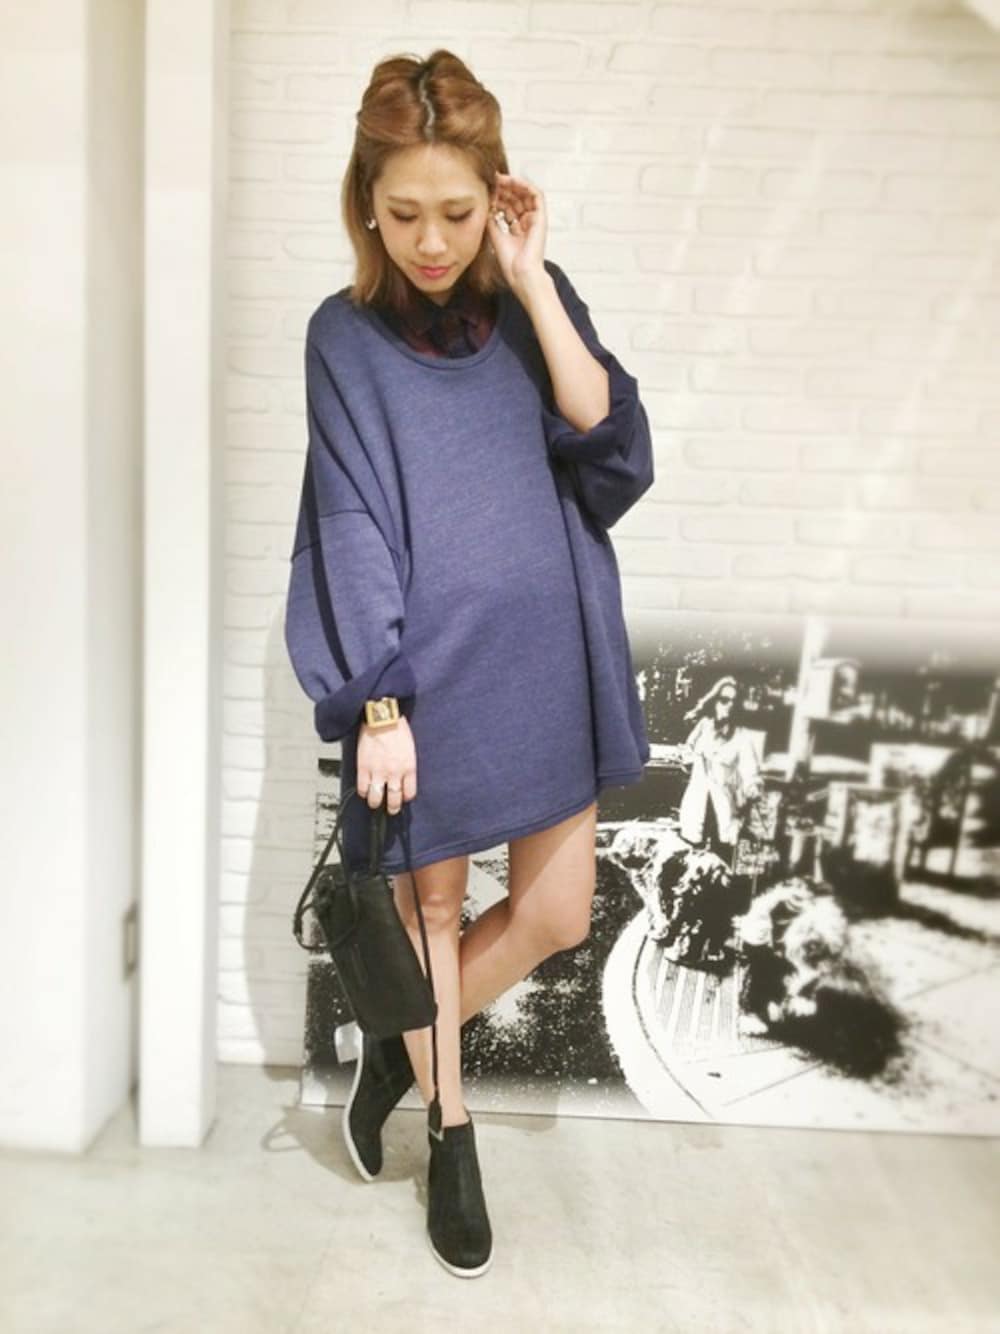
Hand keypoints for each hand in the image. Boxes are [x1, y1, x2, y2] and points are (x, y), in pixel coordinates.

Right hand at [357, 715, 416, 815]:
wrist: (381, 717)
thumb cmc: (397, 728)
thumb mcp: (409, 748)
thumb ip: (407, 765)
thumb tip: (403, 777)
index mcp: (409, 768)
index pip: (409, 793)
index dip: (405, 798)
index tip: (402, 797)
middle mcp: (394, 773)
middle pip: (393, 800)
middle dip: (392, 808)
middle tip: (391, 809)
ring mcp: (378, 772)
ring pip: (376, 798)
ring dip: (376, 803)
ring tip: (375, 802)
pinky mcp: (363, 768)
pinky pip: (362, 788)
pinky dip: (363, 791)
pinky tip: (365, 789)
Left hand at [487, 170, 547, 293]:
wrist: (521, 273)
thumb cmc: (511, 263)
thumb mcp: (496, 236)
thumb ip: (492, 221)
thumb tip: (485, 206)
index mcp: (517, 230)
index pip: (508, 207)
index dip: (497, 198)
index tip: (485, 191)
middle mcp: (527, 223)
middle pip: (516, 199)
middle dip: (503, 189)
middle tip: (491, 182)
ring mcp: (534, 220)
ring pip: (525, 194)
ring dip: (513, 185)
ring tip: (499, 180)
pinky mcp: (541, 217)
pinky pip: (536, 195)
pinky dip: (525, 185)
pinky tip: (512, 181)